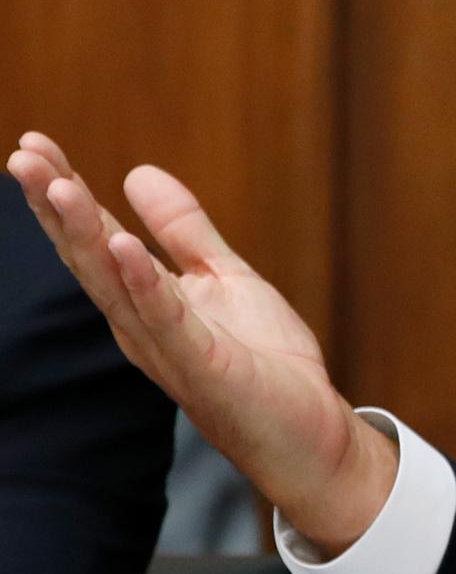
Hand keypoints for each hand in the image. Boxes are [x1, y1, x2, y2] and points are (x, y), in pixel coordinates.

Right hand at [7, 131, 397, 553]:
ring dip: (85, 233)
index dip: (64, 192)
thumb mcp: (224, 277)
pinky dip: (144, 282)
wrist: (309, 431)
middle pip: (88, 255)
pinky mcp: (203, 365)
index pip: (94, 237)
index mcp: (142, 300)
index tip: (34, 143)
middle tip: (23, 154)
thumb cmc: (264, 362)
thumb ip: (184, 230)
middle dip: (55, 206)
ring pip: (114, 282)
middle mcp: (139, 322)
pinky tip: (123, 245)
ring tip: (60, 184)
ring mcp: (167, 346)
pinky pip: (167, 319)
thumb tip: (138, 172)